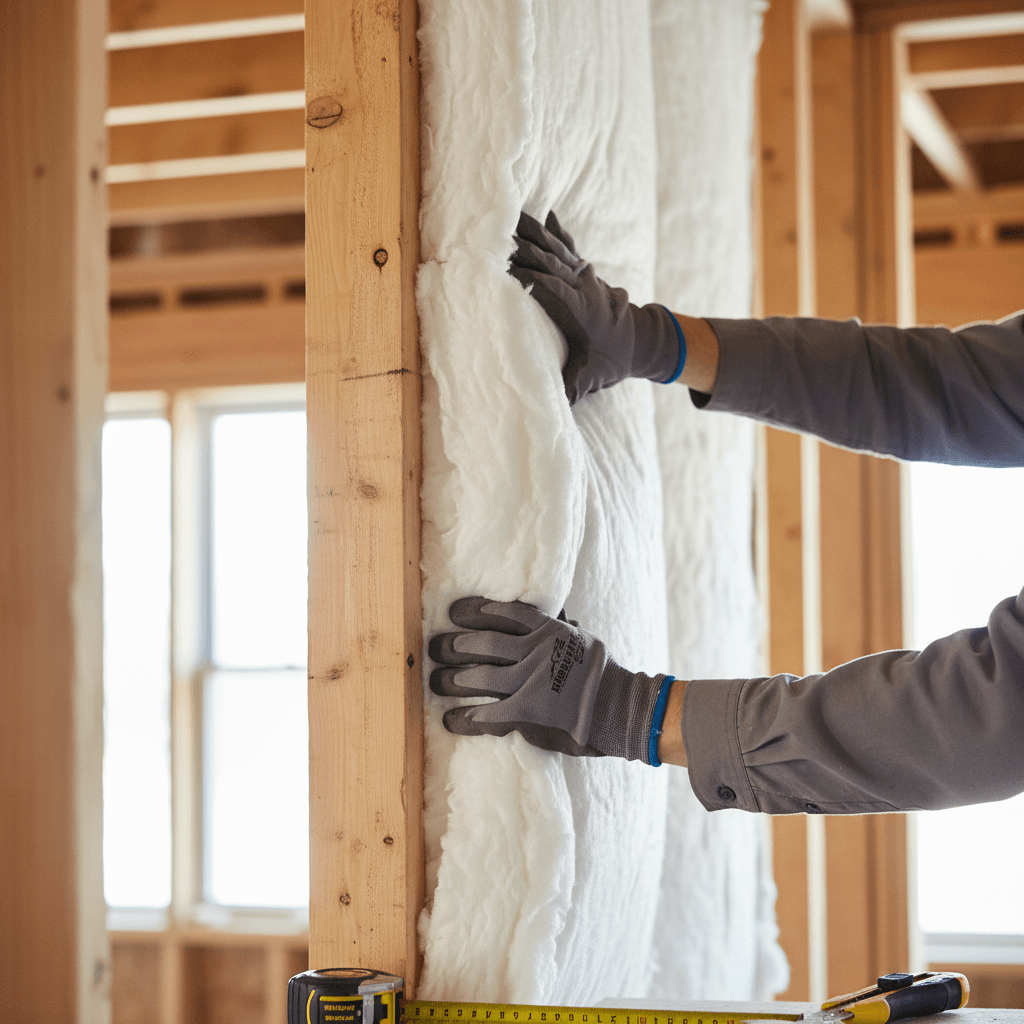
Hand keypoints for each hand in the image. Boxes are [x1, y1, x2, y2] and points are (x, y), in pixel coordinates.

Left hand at [429, 597, 672, 763]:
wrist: (620, 709)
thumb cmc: (601, 673)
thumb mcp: (581, 638)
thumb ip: (559, 625)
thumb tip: (552, 609)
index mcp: (546, 629)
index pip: (501, 612)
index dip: (472, 611)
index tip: (453, 612)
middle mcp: (534, 651)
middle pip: (481, 643)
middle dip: (452, 645)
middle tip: (434, 648)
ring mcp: (529, 682)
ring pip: (477, 677)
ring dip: (450, 680)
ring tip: (435, 682)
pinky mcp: (526, 713)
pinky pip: (485, 714)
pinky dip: (463, 718)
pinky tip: (449, 720)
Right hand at [508, 211, 685, 404]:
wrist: (642, 342)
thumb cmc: (611, 361)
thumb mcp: (592, 377)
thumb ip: (573, 387)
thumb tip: (556, 403)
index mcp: (581, 310)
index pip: (551, 288)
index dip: (529, 277)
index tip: (504, 269)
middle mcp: (584, 287)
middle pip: (550, 262)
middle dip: (523, 249)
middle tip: (495, 237)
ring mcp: (586, 276)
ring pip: (557, 248)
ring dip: (534, 232)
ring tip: (511, 215)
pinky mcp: (585, 272)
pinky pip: (568, 246)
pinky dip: (555, 231)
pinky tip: (545, 214)